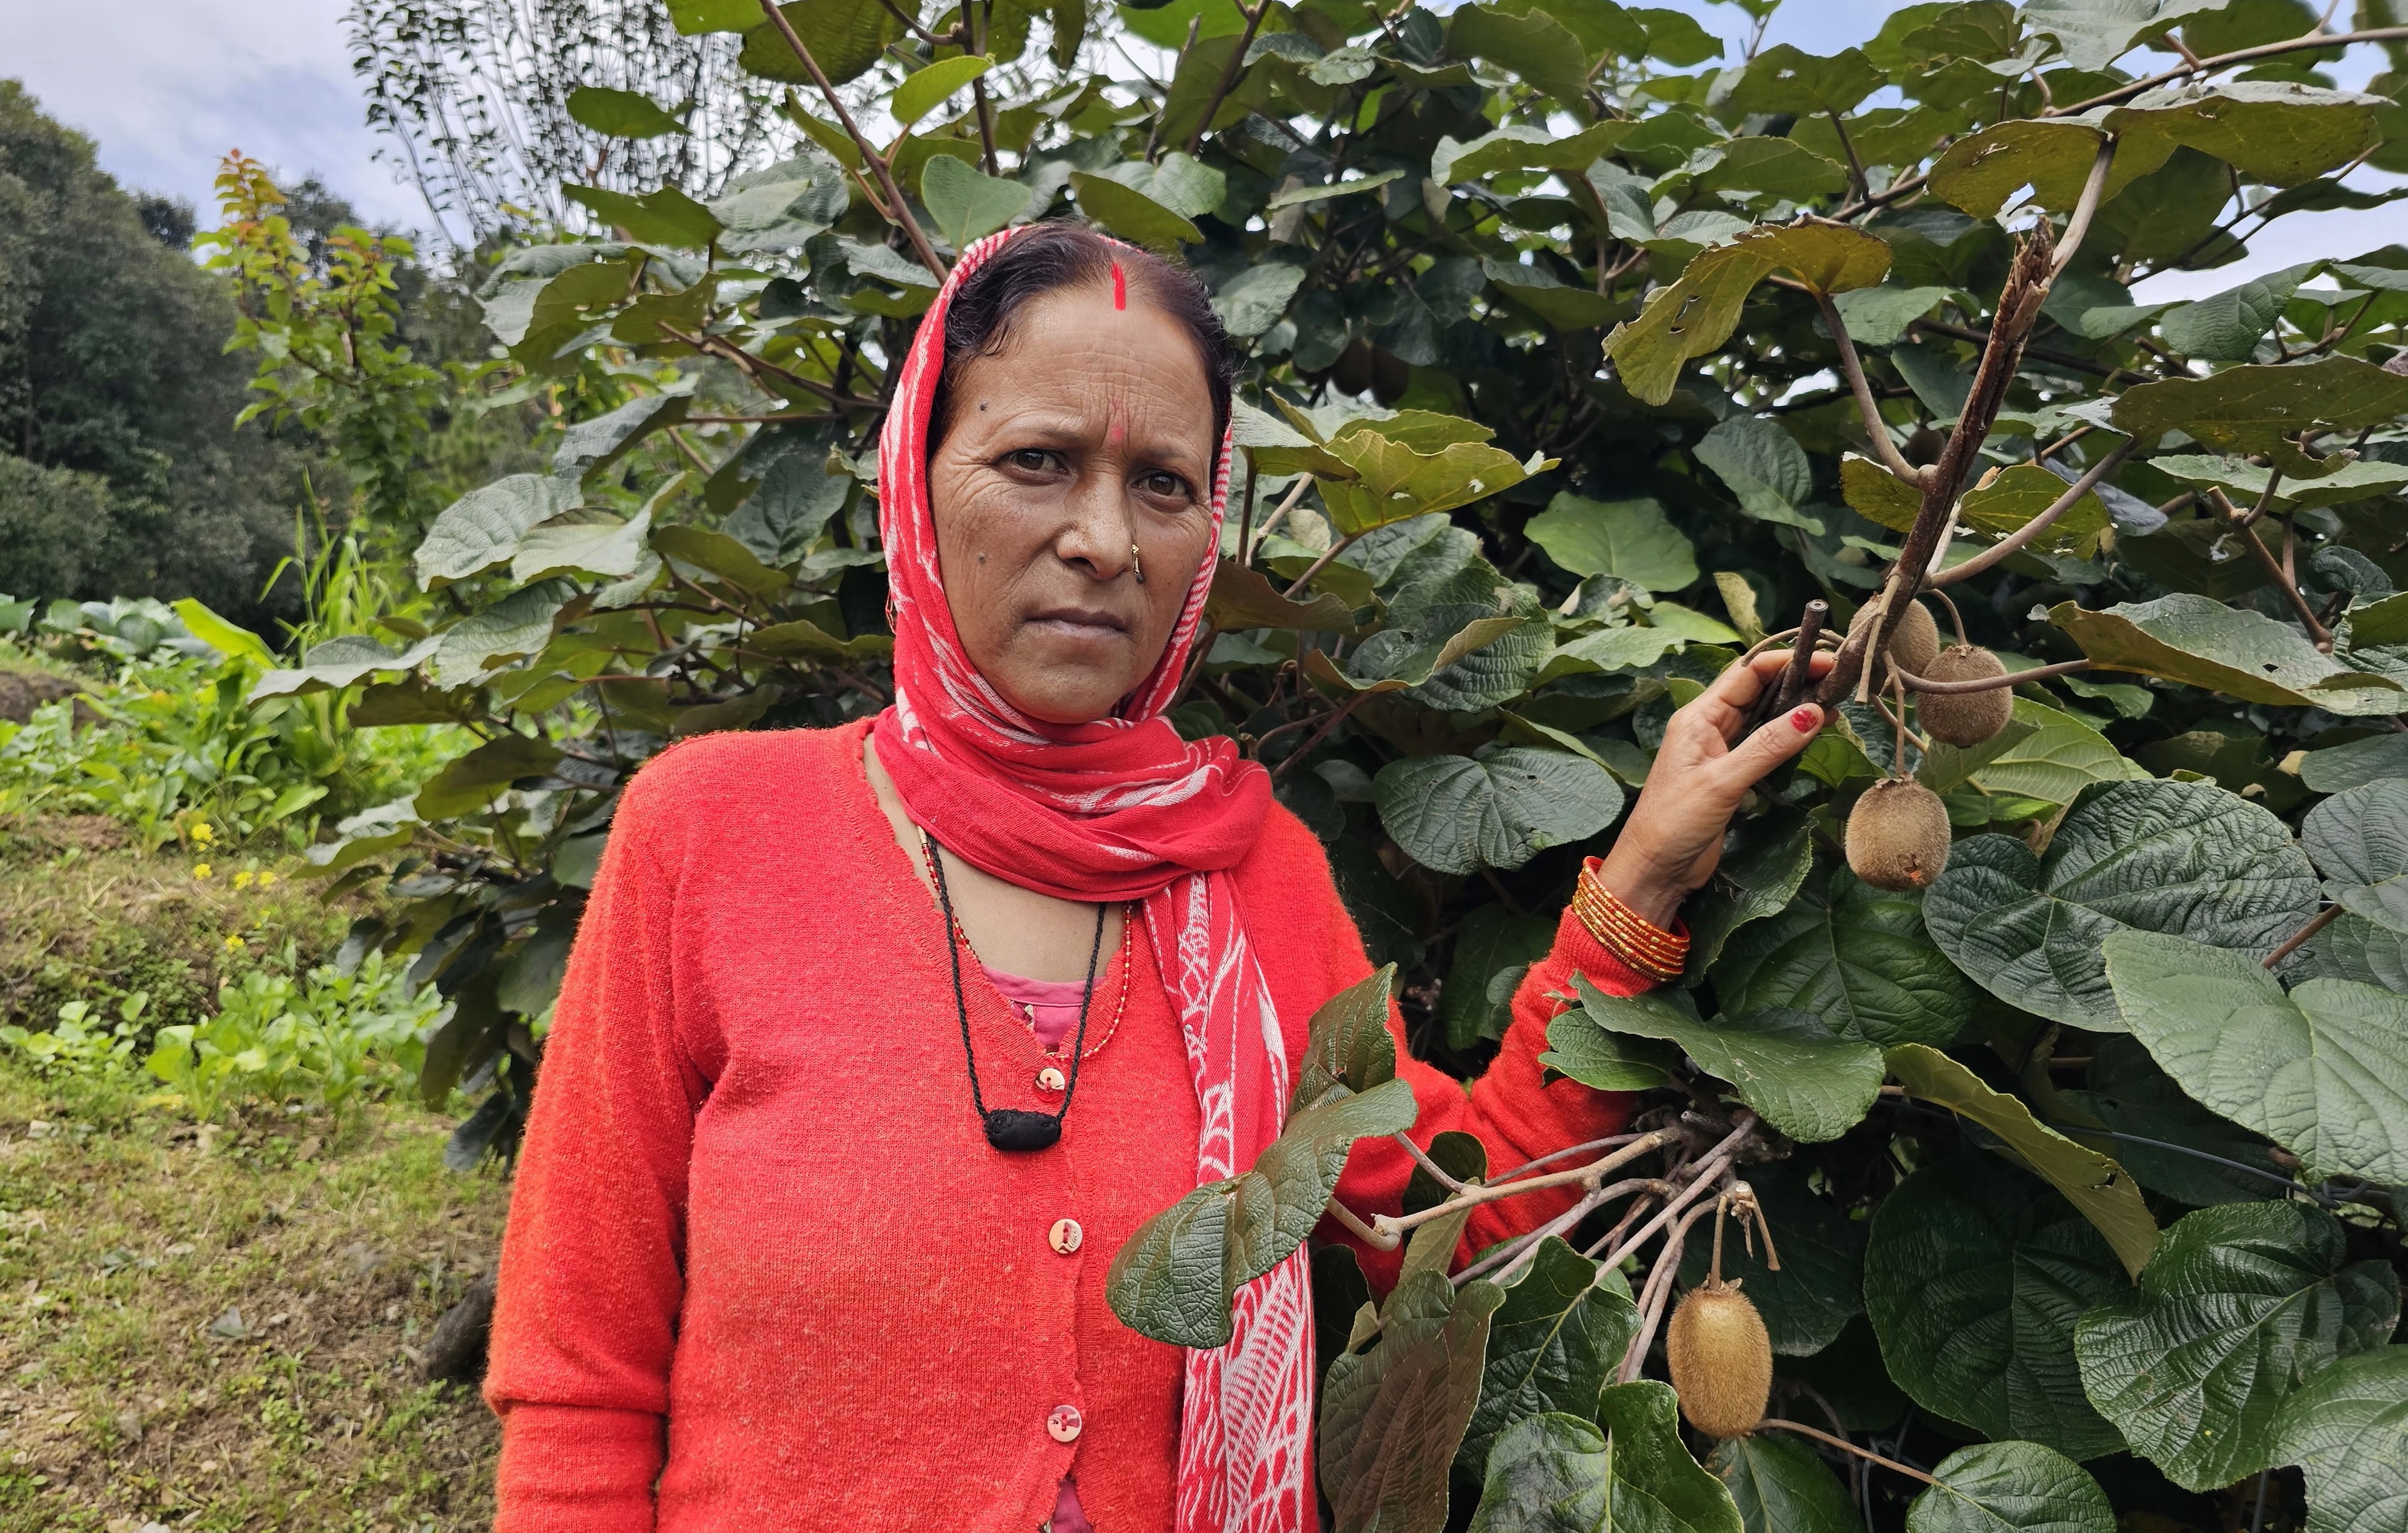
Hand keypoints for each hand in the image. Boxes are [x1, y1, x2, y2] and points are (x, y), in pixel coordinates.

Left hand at [1596, 648, 1835, 926]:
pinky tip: (1814, 730)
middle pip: (1758, 689)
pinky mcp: (1730, 774)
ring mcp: (1720, 750)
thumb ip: (1768, 746)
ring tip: (1837, 700)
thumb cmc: (1675, 822)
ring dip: (1796, 705)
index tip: (1827, 661)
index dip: (1786, 662)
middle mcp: (1709, 726)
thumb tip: (1814, 711)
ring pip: (1763, 715)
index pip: (1747, 673)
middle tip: (1840, 677)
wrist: (1654, 869)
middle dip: (1797, 679)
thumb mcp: (1723, 781)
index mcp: (1699, 717)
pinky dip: (1789, 734)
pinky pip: (1763, 743)